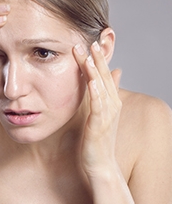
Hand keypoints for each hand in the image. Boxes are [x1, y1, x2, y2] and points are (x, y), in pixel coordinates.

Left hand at [73, 41, 121, 177]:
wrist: (100, 163)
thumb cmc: (98, 138)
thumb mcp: (102, 112)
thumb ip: (106, 93)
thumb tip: (115, 72)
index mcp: (110, 100)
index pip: (103, 74)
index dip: (98, 58)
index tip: (91, 42)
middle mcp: (111, 104)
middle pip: (104, 76)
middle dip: (97, 58)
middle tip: (90, 40)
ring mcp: (107, 113)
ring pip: (101, 86)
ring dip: (95, 69)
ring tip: (89, 53)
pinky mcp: (100, 123)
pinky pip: (98, 104)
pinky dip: (96, 91)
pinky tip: (91, 80)